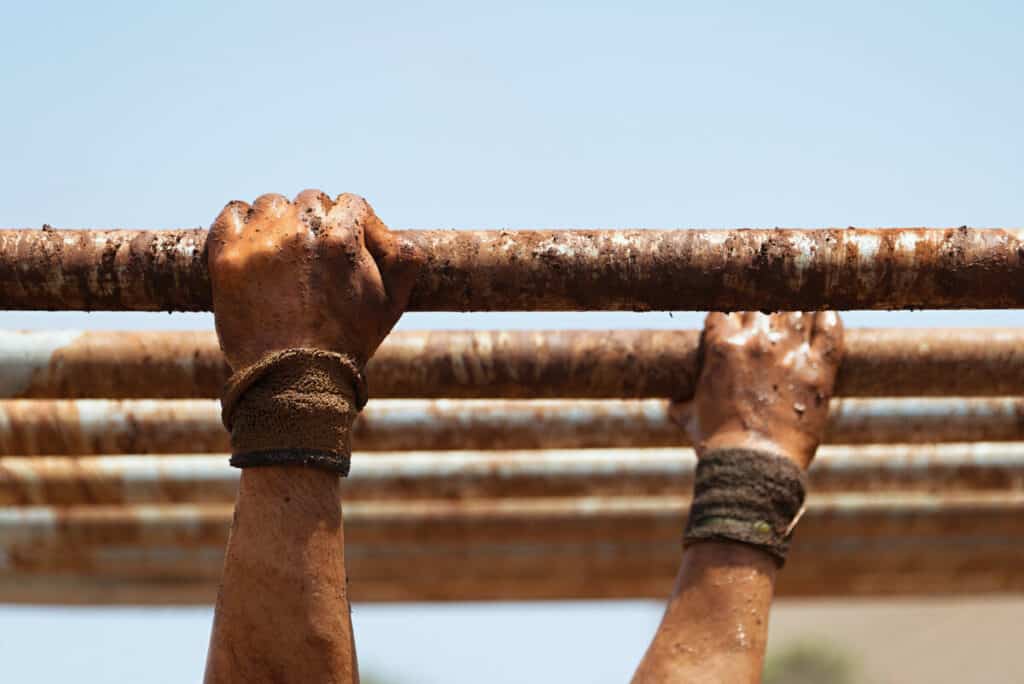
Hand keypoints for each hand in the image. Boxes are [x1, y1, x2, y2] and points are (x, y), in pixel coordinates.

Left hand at [208, 190, 421, 369]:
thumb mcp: (393, 304)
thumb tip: (393, 234)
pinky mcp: (226, 257)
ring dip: (280, 221)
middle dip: (317, 222)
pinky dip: (241, 222)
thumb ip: (405, 260)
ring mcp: (259, 242)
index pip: (350, 203)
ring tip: (283, 253)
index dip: (354, 223)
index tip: (348, 245)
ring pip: (271, 205)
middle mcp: (299, 230)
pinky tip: (252, 245)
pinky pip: (231, 214)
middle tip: (315, 255)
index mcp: (341, 238)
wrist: (293, 378)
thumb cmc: (347, 342)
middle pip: (310, 201)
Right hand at [671, 312, 842, 469]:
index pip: (724, 310)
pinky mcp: (819, 370)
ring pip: (795, 310)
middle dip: (760, 308)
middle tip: (764, 318)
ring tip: (795, 312)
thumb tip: (673, 402)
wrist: (753, 467)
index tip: (732, 321)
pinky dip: (827, 318)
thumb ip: (680, 401)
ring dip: (793, 309)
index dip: (727, 314)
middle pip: (761, 303)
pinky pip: (829, 330)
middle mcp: (756, 341)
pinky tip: (825, 313)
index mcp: (722, 346)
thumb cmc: (717, 443)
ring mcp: (791, 353)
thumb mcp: (687, 417)